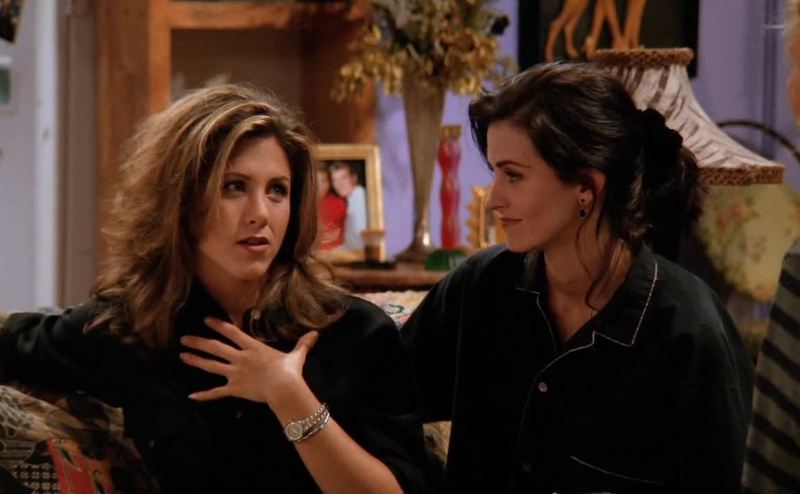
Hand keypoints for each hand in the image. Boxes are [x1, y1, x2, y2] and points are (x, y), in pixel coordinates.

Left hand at [179, 317, 318, 406]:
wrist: (284, 388)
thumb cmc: (290, 371)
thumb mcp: (297, 356)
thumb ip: (303, 344)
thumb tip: (316, 333)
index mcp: (253, 347)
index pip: (232, 333)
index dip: (218, 325)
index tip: (206, 320)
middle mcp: (240, 358)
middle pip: (215, 348)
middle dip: (198, 342)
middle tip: (183, 339)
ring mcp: (235, 374)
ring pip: (211, 366)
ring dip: (196, 361)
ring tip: (182, 356)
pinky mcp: (234, 389)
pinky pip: (217, 392)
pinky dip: (204, 395)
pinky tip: (191, 395)